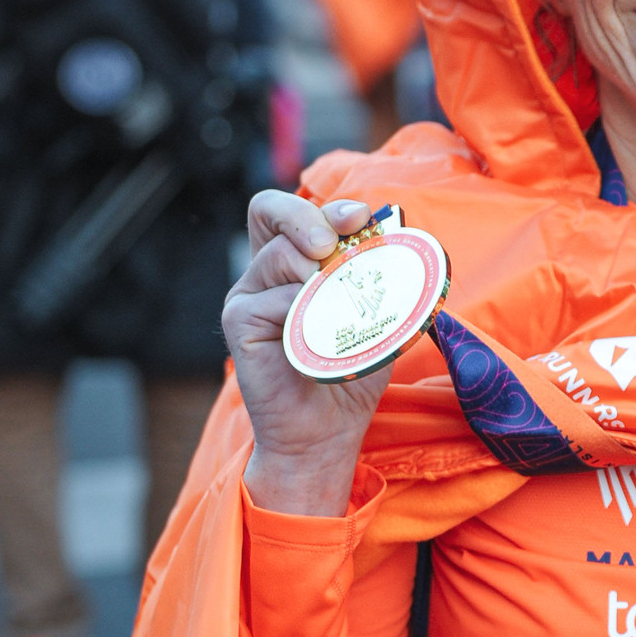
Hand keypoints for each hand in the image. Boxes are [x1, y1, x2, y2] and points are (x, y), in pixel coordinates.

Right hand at [223, 192, 393, 516]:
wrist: (327, 431)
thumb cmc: (349, 372)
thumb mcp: (375, 314)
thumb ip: (380, 275)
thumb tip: (397, 236)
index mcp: (293, 264)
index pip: (294, 211)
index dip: (327, 205)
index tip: (362, 219)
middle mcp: (265, 274)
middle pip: (269, 210)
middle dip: (309, 216)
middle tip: (334, 245)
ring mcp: (246, 296)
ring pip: (279, 256)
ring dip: (320, 274)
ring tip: (342, 307)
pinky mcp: (238, 322)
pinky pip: (272, 298)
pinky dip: (305, 310)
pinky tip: (320, 334)